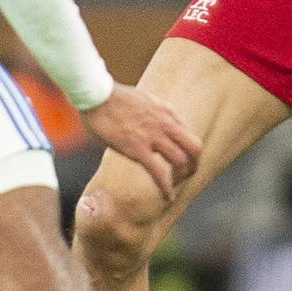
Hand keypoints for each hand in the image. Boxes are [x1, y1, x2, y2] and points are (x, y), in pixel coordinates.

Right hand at [80, 82, 202, 201]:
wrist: (97, 95)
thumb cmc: (112, 97)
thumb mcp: (143, 100)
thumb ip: (153, 113)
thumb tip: (152, 123)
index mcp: (167, 111)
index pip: (189, 134)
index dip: (189, 149)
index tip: (183, 159)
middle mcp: (165, 123)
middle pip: (194, 148)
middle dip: (194, 164)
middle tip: (187, 174)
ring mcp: (153, 136)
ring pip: (181, 161)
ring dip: (181, 176)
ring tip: (175, 186)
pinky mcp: (137, 148)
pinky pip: (159, 172)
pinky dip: (166, 186)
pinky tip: (168, 195)